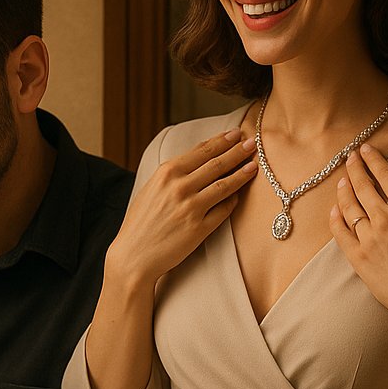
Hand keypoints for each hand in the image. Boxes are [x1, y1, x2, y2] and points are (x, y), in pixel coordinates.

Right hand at [109, 129, 256, 285]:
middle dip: (237, 151)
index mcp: (166, 173)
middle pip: (217, 164)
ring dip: (242, 173)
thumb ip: (172, 175)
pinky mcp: (199, 228)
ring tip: (254, 165)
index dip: (222, 140)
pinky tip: (239, 194)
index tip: (236, 133)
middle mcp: (180, 187)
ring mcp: (191, 208)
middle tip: (252, 143)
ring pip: (225, 185)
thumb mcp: (150, 189)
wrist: (133, 255)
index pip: (201, 151)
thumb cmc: (140, 222)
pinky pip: (224, 210)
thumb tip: (198, 161)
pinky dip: (233, 200)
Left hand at [331, 144, 387, 327]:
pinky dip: (335, 217)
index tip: (364, 149)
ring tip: (342, 179)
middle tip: (349, 157)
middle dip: (354, 167)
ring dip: (343, 189)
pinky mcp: (356, 254)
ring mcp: (368, 236)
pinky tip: (334, 208)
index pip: (384, 175)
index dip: (372, 159)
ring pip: (348, 205)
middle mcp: (385, 218)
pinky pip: (339, 230)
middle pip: (362, 186)